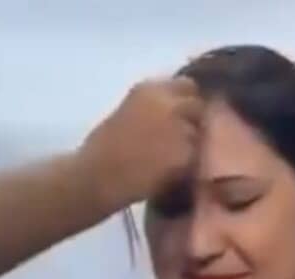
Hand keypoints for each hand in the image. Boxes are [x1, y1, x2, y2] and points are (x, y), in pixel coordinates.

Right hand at [79, 77, 202, 206]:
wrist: (95, 178)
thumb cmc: (100, 149)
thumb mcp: (126, 112)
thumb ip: (153, 106)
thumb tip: (176, 110)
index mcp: (149, 89)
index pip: (186, 85)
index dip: (186, 100)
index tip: (182, 113)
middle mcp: (168, 103)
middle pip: (198, 107)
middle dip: (193, 120)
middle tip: (180, 139)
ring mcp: (179, 129)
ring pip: (199, 134)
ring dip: (191, 144)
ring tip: (171, 158)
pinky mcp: (185, 155)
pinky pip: (195, 158)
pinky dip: (187, 165)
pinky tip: (169, 172)